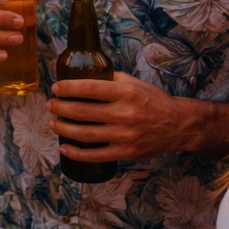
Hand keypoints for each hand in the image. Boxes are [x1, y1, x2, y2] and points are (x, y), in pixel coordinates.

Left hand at [48, 74, 196, 161]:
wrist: (178, 125)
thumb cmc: (153, 101)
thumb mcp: (135, 83)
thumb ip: (111, 78)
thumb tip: (85, 73)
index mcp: (125, 93)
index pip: (90, 88)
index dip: (68, 88)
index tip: (56, 88)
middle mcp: (124, 113)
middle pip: (83, 111)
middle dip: (61, 108)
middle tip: (51, 105)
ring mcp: (124, 135)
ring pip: (85, 133)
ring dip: (64, 129)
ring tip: (52, 123)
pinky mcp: (126, 152)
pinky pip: (96, 155)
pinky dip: (77, 153)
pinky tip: (64, 148)